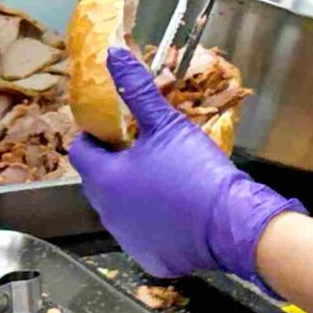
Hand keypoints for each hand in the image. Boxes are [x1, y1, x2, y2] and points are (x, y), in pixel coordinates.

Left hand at [69, 49, 302, 283]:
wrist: (232, 223)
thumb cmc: (195, 170)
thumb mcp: (166, 123)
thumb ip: (137, 90)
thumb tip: (114, 55)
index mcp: (105, 178)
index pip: (80, 152)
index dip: (94, 137)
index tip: (115, 130)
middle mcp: (107, 212)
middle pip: (98, 181)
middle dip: (114, 164)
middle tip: (144, 150)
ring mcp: (127, 238)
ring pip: (118, 208)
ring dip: (132, 193)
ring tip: (163, 178)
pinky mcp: (148, 257)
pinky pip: (141, 233)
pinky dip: (152, 221)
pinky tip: (175, 209)